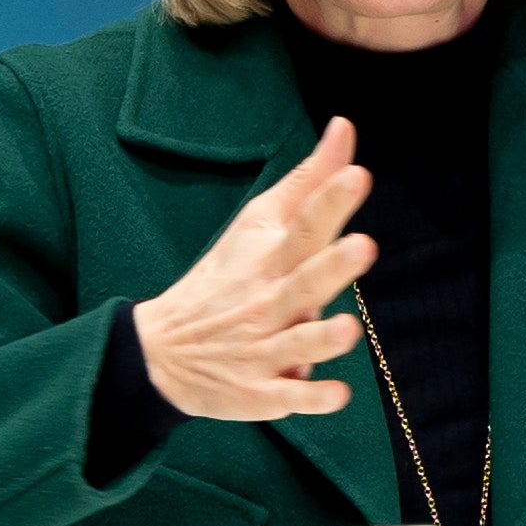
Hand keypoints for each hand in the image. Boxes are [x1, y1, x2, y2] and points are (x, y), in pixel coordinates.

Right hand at [130, 115, 374, 420]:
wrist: (162, 350)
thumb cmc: (226, 279)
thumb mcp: (258, 225)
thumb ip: (307, 181)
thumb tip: (344, 126)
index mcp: (272, 258)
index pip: (304, 224)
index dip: (330, 201)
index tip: (355, 175)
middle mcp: (269, 302)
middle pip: (305, 282)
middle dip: (332, 266)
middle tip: (363, 245)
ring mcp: (264, 349)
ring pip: (299, 343)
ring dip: (322, 337)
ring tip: (347, 329)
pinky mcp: (260, 392)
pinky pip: (290, 399)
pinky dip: (311, 399)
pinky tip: (338, 396)